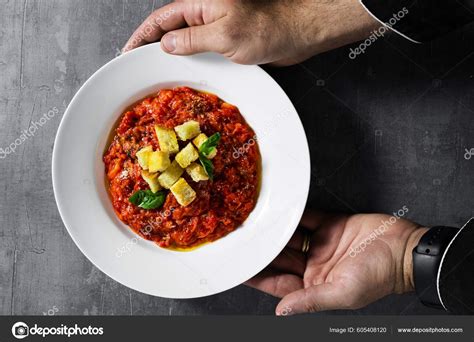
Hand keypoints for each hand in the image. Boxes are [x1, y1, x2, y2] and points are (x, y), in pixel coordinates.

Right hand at [123, 0, 379, 64]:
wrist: (296, 34)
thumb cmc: (267, 28)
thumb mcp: (224, 34)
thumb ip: (192, 39)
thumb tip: (166, 44)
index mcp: (201, 6)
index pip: (162, 18)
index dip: (142, 34)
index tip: (127, 51)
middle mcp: (206, 16)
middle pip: (170, 30)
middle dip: (153, 47)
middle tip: (137, 68)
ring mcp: (216, 30)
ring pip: (185, 43)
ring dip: (171, 57)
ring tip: (155, 74)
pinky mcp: (227, 43)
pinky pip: (201, 52)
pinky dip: (190, 63)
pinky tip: (185, 75)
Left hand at [246, 211, 428, 314]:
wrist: (404, 248)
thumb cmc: (380, 276)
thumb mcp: (344, 292)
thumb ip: (311, 300)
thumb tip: (282, 311)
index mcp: (313, 286)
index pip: (277, 282)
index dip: (256, 276)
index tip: (238, 268)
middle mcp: (313, 266)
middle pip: (279, 257)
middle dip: (260, 250)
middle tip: (239, 239)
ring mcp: (320, 245)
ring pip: (288, 237)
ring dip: (272, 231)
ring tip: (252, 222)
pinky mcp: (329, 225)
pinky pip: (305, 218)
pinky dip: (291, 215)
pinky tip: (277, 210)